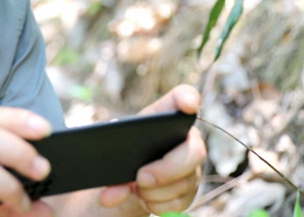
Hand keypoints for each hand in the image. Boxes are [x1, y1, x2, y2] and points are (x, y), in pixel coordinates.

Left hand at [99, 85, 205, 214]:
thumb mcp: (112, 154)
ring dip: (157, 192)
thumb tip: (109, 197)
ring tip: (137, 190)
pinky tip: (147, 200)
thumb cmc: (121, 152)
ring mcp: (192, 165)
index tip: (188, 104)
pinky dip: (159, 205)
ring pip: (186, 182)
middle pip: (194, 151)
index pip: (184, 97)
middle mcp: (186, 139)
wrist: (126, 179)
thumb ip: (110, 170)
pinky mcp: (190, 190)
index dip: (189, 98)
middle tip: (140, 178)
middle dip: (167, 169)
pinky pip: (182, 202)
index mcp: (164, 117)